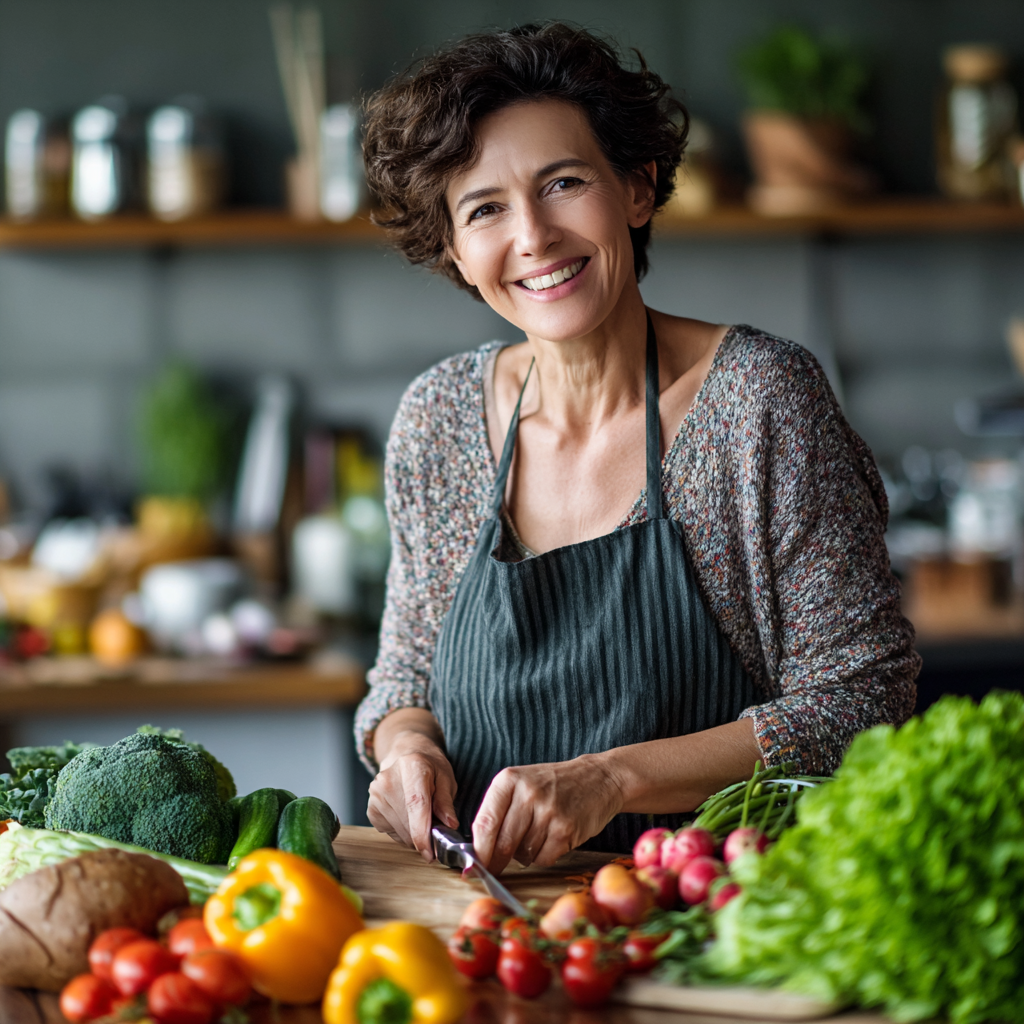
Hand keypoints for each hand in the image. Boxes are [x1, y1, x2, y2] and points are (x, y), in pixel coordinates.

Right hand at [367, 727, 458, 861]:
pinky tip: (408, 816)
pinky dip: (404, 832)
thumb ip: (447, 801)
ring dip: (415, 834)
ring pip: (401, 833)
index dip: (423, 832)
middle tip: (437, 827)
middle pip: (408, 823)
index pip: (416, 804)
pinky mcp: (371, 809)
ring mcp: (375, 795)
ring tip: (423, 817)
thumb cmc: (430, 768)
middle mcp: (388, 780)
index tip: (430, 854)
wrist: (406, 755)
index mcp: (412, 766)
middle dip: (426, 835)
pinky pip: (391, 834)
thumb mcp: (446, 777)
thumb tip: (450, 825)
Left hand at [471, 754, 623, 874]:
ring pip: (522, 854)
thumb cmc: (553, 784)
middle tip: (494, 869)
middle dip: (496, 862)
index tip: (474, 865)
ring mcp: (548, 812)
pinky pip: (543, 858)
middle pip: (502, 843)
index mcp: (509, 780)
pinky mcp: (566, 829)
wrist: (598, 778)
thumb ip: (499, 811)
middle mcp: (528, 793)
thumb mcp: (521, 784)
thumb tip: (478, 850)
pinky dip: (543, 856)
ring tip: (537, 835)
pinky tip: (552, 839)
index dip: (478, 850)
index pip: (485, 822)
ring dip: (524, 855)